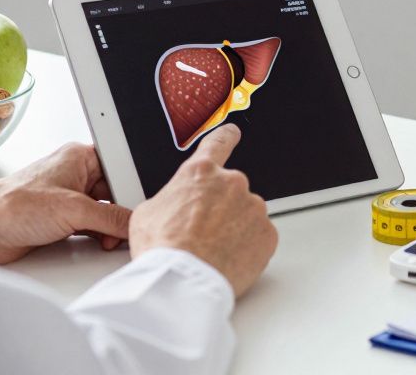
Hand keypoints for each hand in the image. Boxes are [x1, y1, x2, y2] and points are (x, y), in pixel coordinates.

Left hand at [0, 143, 130, 264]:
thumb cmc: (14, 205)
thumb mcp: (74, 210)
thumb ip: (111, 218)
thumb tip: (135, 224)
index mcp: (79, 157)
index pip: (120, 167)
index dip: (133, 185)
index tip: (143, 204)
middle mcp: (75, 175)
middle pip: (114, 192)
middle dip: (121, 211)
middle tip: (128, 226)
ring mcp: (67, 198)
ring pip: (103, 211)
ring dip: (108, 227)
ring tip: (113, 238)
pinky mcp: (60, 219)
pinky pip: (90, 225)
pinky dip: (97, 235)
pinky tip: (100, 242)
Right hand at [129, 125, 277, 297]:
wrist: (183, 281)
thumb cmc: (163, 248)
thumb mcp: (147, 213)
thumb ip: (170, 199)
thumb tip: (173, 207)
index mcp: (201, 173)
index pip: (218, 143)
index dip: (225, 136)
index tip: (232, 133)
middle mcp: (233, 184)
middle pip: (230, 192)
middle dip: (219, 209)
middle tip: (201, 234)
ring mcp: (254, 208)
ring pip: (245, 216)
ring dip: (233, 230)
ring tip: (210, 251)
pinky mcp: (267, 234)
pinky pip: (258, 238)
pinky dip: (246, 248)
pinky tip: (226, 259)